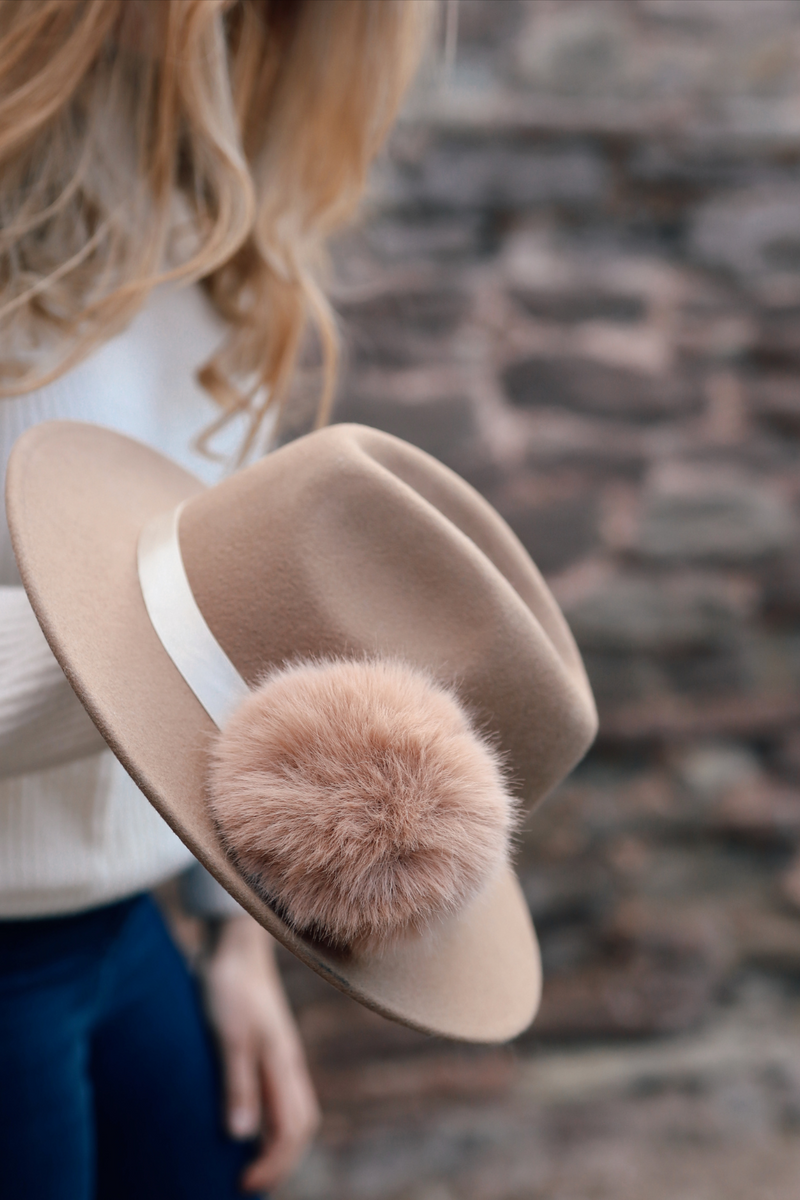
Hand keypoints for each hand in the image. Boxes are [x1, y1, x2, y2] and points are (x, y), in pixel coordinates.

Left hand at [202, 913, 319, 1193]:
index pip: (292, 1128)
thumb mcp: (229, 1036)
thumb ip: (237, 1083)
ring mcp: (277, 1052)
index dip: (273, 1163)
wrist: (231, 942)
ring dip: (275, 1141)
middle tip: (247, 1184)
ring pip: (290, 1108)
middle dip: (280, 1160)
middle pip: (299, 1124)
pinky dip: (266, 1117)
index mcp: (282, 1063)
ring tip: (246, 1163)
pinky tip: (243, 1121)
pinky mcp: (263, 1044)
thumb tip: (241, 1136)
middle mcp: (285, 1062)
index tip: (243, 1184)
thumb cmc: (229, 986)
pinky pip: (275, 1091)